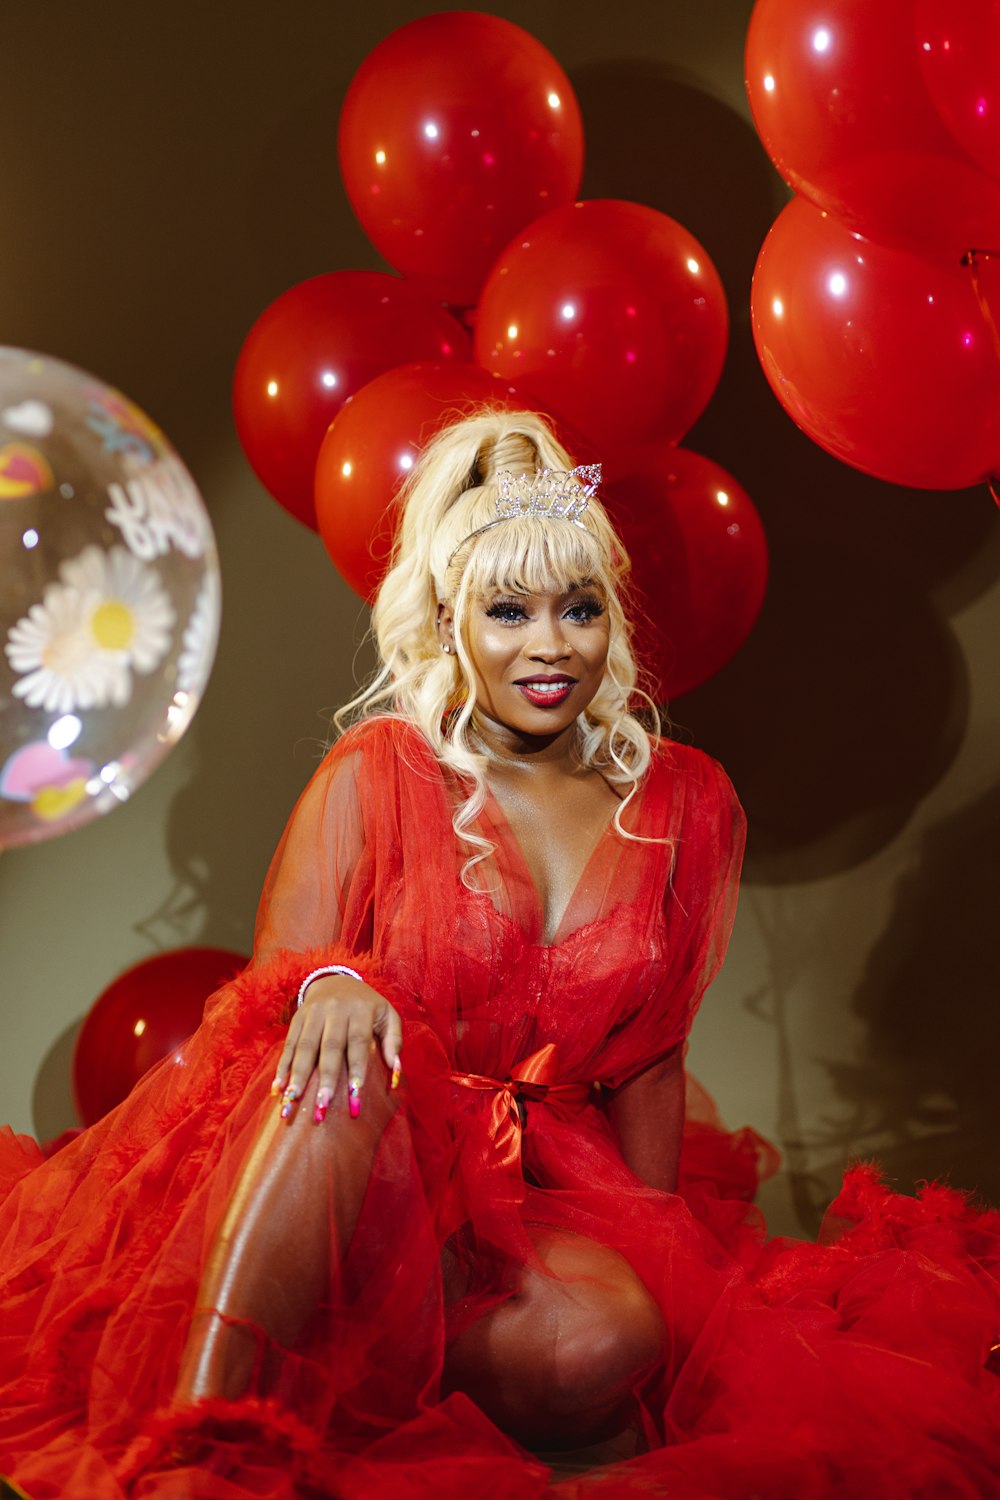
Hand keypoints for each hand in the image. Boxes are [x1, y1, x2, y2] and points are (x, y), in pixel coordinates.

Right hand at [271, 976, 401, 1121]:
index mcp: (360, 1010)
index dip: (356, 1069)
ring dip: (297, 1075)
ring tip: (292, 1100)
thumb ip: (394, 1040)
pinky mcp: (297, 1018)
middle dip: (325, 1078)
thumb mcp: (387, 1015)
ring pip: (305, 1046)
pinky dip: (282, 1067)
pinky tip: (278, 1088)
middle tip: (321, 1106)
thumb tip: (395, 1069)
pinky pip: (288, 1044)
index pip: (358, 1042)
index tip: (355, 1097)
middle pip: (329, 1047)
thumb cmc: (367, 1006)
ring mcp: (313, 1013)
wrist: (337, 980)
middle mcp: (335, 1009)